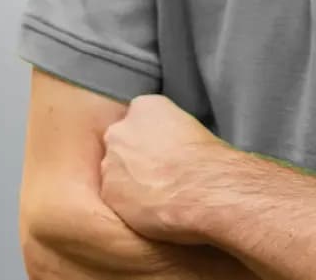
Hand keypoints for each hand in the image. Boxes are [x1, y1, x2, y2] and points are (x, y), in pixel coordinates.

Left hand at [100, 94, 232, 245]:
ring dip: (129, 183)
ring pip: (115, 173)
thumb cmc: (206, 159)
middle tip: (156, 173)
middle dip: (134, 158)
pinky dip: (128, 206)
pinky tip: (150, 209)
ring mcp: (111, 162)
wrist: (203, 189)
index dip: (149, 138)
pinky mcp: (109, 193)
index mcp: (144, 107)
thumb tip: (169, 144)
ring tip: (156, 194)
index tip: (160, 151)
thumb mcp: (191, 126)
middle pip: (121, 144)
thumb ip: (169, 129)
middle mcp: (120, 130)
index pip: (137, 119)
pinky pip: (115, 199)